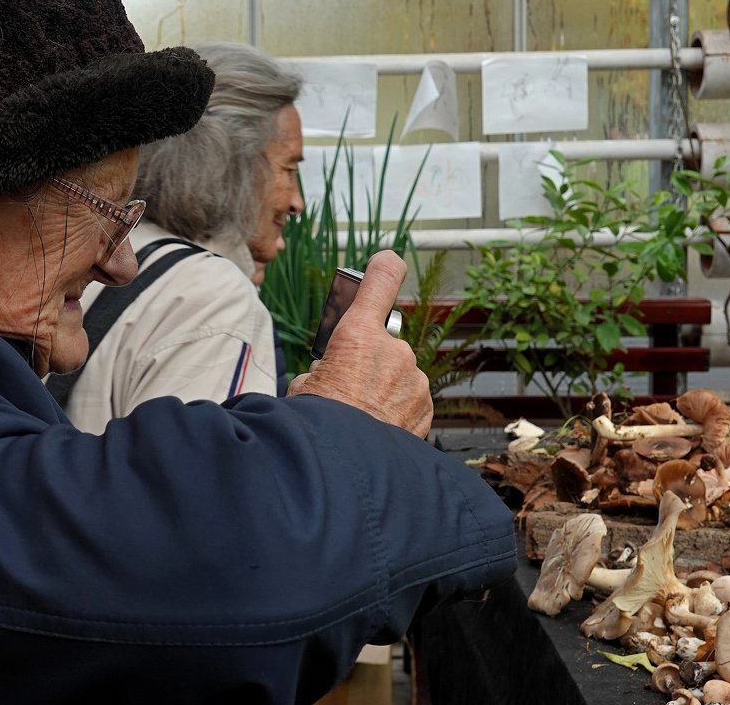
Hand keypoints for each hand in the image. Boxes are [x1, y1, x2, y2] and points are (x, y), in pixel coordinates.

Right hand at [288, 250, 432, 436]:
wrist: (344, 467)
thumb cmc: (319, 423)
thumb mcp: (303, 386)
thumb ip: (324, 368)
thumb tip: (328, 376)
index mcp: (357, 336)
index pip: (380, 280)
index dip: (384, 267)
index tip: (386, 261)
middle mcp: (393, 351)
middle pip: (382, 344)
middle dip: (367, 361)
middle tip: (347, 388)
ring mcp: (414, 379)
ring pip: (398, 374)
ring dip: (383, 388)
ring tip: (361, 416)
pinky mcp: (425, 406)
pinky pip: (410, 399)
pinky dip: (396, 409)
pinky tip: (377, 427)